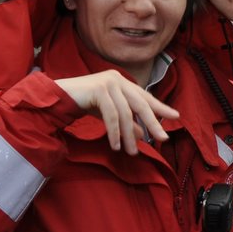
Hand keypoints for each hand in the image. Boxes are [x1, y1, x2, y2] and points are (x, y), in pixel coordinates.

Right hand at [55, 70, 179, 154]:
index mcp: (122, 82)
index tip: (176, 117)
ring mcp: (109, 82)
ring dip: (129, 135)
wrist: (56, 98)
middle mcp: (118, 79)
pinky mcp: (99, 89)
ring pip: (126, 113)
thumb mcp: (109, 114)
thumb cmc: (83, 103)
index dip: (160, 107)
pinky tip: (115, 146)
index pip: (145, 97)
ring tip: (132, 152)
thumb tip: (144, 135)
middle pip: (141, 104)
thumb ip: (126, 122)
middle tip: (163, 138)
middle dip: (153, 123)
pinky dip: (114, 132)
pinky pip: (112, 116)